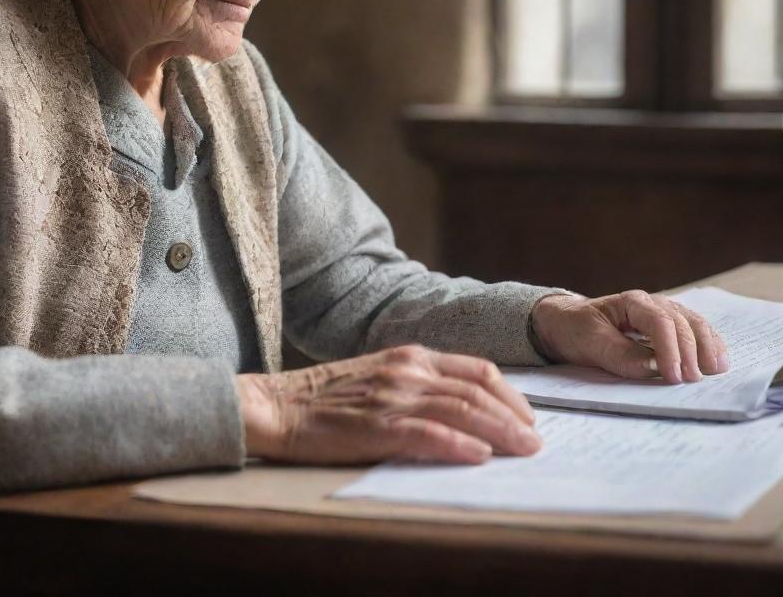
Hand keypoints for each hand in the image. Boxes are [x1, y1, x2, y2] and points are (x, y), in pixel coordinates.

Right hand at [235, 345, 541, 465]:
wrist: (277, 405)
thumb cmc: (327, 396)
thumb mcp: (381, 376)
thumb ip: (419, 385)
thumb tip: (467, 411)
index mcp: (410, 356)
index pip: (476, 369)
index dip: (510, 395)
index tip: (529, 418)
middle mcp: (406, 370)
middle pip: (476, 390)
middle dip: (513, 417)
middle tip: (536, 442)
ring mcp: (391, 396)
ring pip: (459, 410)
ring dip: (498, 432)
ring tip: (523, 451)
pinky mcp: (374, 426)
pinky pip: (425, 434)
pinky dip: (456, 445)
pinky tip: (477, 457)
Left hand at [530, 291, 728, 383]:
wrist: (565, 323)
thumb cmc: (576, 329)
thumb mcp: (589, 342)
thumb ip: (620, 355)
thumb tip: (654, 367)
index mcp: (630, 302)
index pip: (659, 322)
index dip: (670, 349)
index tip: (673, 376)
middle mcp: (651, 304)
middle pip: (681, 322)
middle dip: (691, 352)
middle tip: (694, 380)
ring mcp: (662, 314)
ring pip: (693, 323)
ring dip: (707, 346)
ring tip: (716, 370)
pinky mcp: (667, 328)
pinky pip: (694, 331)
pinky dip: (708, 344)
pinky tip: (717, 360)